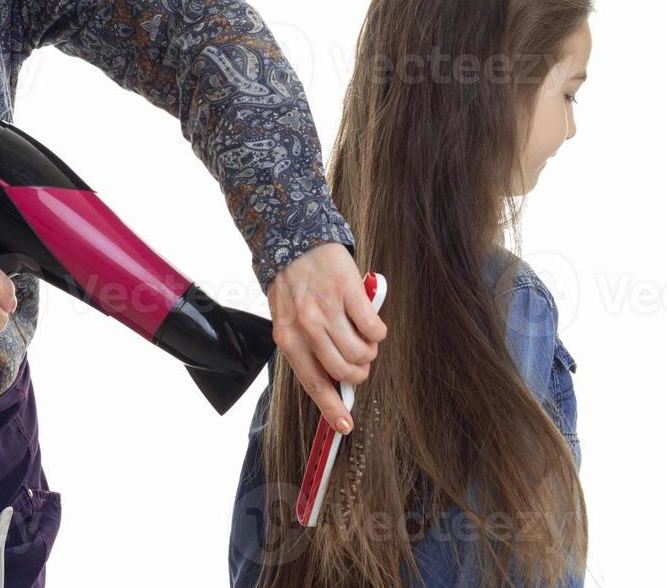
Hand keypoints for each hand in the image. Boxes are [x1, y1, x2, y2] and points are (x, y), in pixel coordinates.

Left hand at [266, 241, 386, 433]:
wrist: (293, 239)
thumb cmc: (292, 287)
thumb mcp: (289, 321)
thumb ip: (308, 350)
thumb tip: (335, 385)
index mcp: (288, 339)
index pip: (313, 383)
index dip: (331, 408)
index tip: (345, 426)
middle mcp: (306, 327)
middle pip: (345, 372)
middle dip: (358, 372)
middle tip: (359, 358)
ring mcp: (328, 309)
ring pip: (362, 353)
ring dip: (369, 350)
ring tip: (362, 334)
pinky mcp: (349, 292)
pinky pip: (375, 329)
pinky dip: (378, 331)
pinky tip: (369, 320)